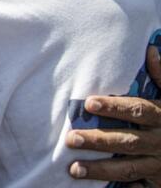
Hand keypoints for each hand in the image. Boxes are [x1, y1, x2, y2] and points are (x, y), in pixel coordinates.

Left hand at [67, 44, 160, 185]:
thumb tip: (151, 50)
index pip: (138, 111)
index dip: (114, 107)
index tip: (89, 103)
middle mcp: (160, 142)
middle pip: (127, 141)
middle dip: (99, 141)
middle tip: (71, 138)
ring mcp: (158, 165)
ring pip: (128, 168)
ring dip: (101, 170)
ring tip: (74, 169)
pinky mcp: (157, 181)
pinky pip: (137, 186)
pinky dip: (120, 187)